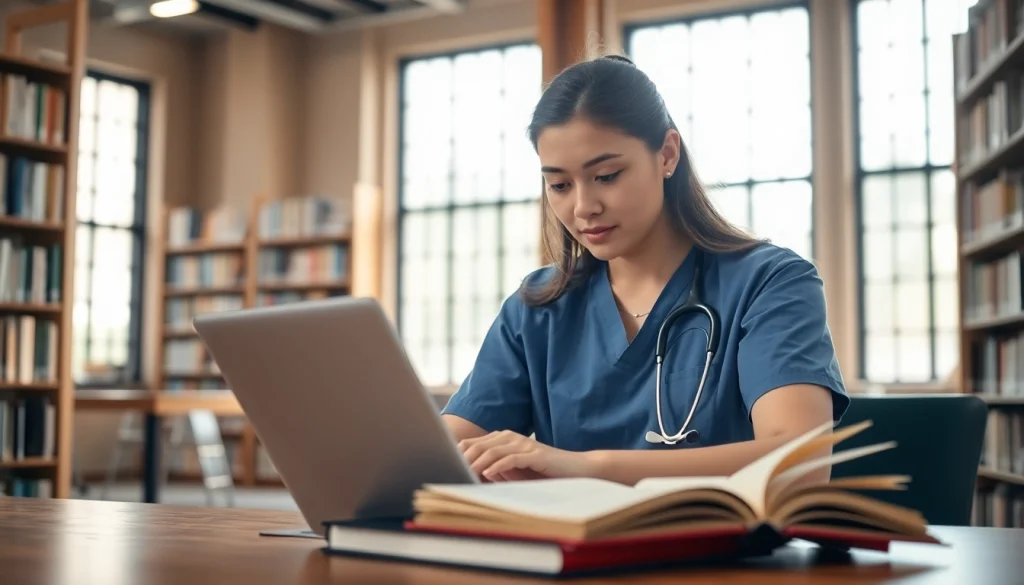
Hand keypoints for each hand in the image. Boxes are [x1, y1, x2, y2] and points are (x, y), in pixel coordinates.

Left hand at [458, 430, 593, 481]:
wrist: (575, 469)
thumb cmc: (543, 472)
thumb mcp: (514, 472)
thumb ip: (495, 469)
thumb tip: (471, 476)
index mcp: (503, 439)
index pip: (474, 444)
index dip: (459, 455)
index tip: (445, 467)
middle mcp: (511, 437)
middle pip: (479, 445)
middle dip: (463, 458)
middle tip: (450, 471)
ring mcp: (523, 444)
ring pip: (493, 450)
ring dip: (477, 463)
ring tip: (465, 473)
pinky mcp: (534, 454)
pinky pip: (511, 458)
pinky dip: (497, 466)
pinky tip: (488, 474)